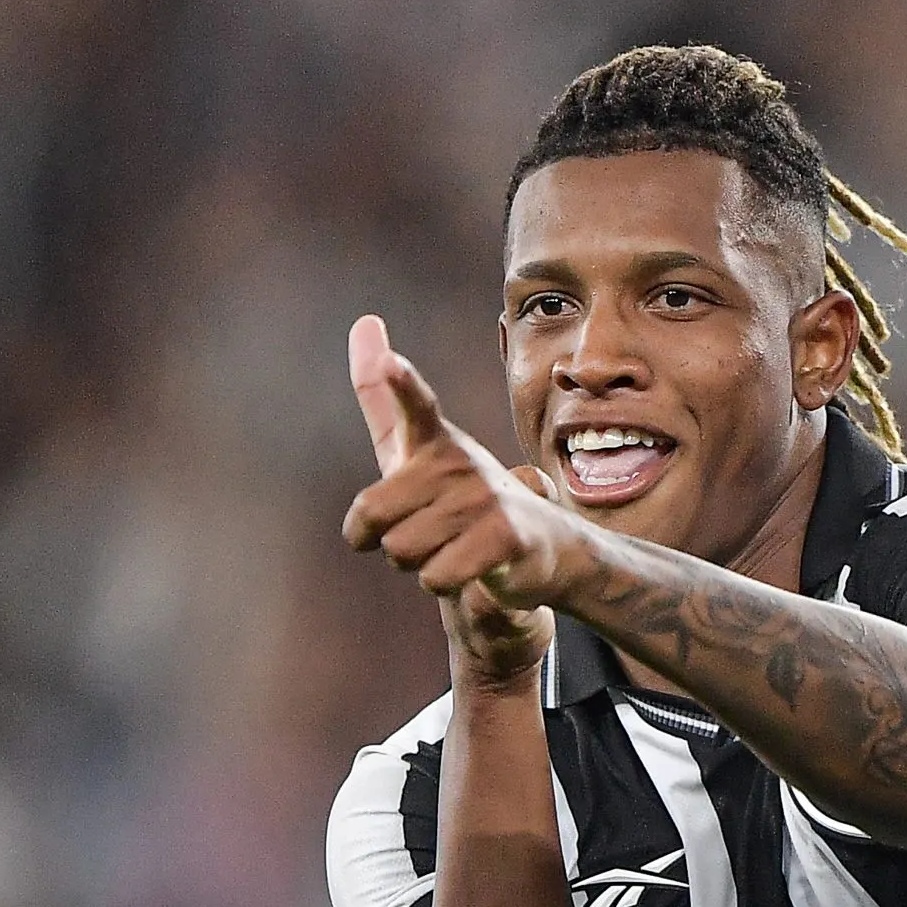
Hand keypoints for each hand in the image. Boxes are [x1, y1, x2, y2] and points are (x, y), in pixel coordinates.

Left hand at [342, 315, 571, 683]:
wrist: (542, 550)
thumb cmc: (462, 498)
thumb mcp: (416, 449)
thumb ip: (383, 396)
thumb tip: (364, 320)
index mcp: (435, 442)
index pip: (415, 406)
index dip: (401, 384)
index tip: (391, 363)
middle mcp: (460, 464)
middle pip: (374, 519)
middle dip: (390, 541)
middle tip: (431, 532)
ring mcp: (486, 500)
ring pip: (403, 552)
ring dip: (422, 565)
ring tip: (454, 549)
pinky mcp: (507, 538)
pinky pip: (438, 577)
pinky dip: (448, 586)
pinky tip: (475, 570)